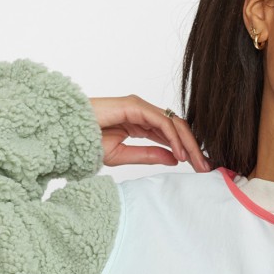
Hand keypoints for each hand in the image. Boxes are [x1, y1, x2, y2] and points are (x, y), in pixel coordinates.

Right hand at [89, 94, 211, 172]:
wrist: (67, 134)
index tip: (199, 168)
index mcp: (141, 124)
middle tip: (205, 168)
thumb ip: (149, 155)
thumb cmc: (87, 142)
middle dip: (194, 148)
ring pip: (174, 124)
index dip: (187, 151)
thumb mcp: (124, 155)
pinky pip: (162, 122)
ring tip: (197, 163)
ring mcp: (139, 107)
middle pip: (177, 128)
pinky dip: (174, 137)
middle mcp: (143, 112)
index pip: (171, 136)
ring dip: (189, 143)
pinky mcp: (135, 106)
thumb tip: (174, 159)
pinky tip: (180, 153)